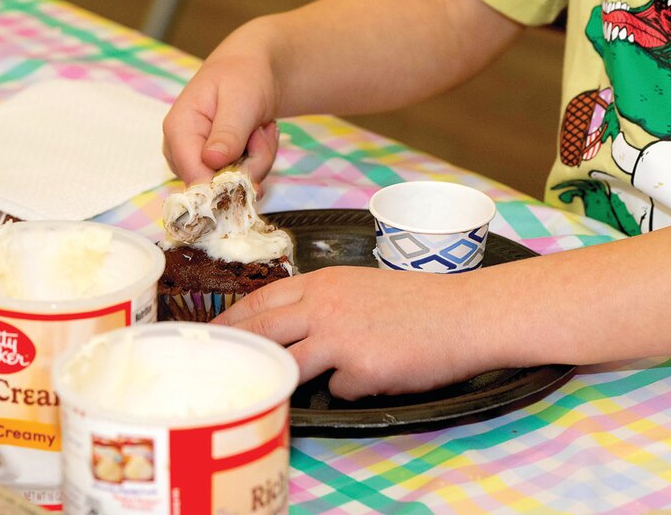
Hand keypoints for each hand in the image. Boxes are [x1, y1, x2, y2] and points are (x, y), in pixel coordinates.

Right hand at [162, 46, 280, 183]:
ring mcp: (196, 159)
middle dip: (249, 166)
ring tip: (261, 128)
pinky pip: (239, 179)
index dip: (224, 184)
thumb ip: (228, 132)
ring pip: (231, 185)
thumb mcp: (241, 99)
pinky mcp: (212, 166)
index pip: (193, 175)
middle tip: (263, 134)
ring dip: (258, 160)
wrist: (254, 69)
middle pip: (214, 185)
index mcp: (179, 129)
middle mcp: (181, 150)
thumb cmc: (243, 75)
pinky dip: (258, 160)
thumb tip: (212, 161)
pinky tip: (259, 135)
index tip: (254, 176)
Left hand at [215, 266, 494, 398]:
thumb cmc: (417, 303)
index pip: (260, 300)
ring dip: (277, 377)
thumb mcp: (360, 289)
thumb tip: (291, 336)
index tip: (207, 336)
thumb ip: (322, 306)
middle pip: (260, 330)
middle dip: (231, 350)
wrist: (463, 313)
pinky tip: (373, 377)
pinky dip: (349, 389)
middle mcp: (323, 304)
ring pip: (286, 362)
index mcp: (322, 282)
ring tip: (262, 389)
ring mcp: (339, 335)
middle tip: (208, 367)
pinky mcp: (359, 366)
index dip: (229, 320)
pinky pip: (339, 388)